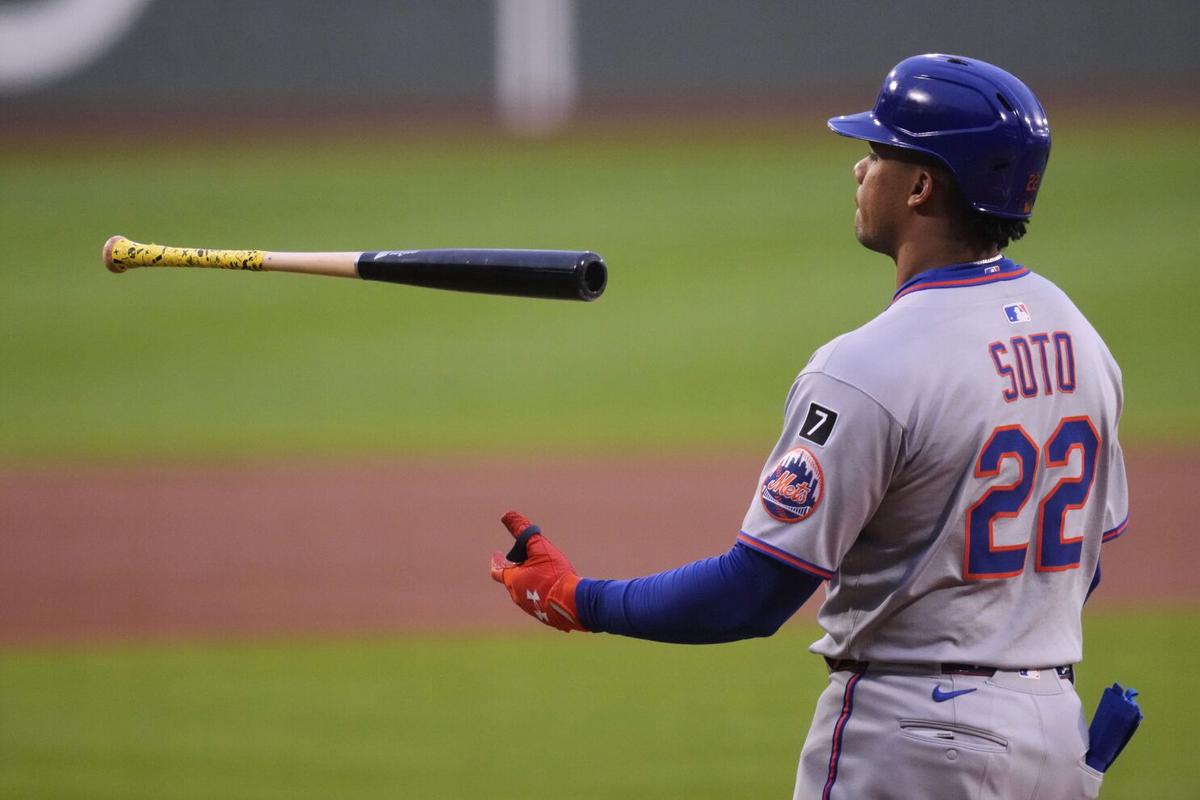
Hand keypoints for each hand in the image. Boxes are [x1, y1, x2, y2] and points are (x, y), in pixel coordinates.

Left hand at [489, 511, 585, 632]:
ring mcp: (531, 609)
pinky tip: (552, 591)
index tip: (495, 554)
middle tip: (520, 562)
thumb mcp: (539, 547)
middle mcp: (517, 596)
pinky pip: (539, 603)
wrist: (574, 603)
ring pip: (525, 592)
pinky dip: (541, 594)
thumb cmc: (554, 574)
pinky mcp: (545, 617)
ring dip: (528, 582)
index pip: (497, 571)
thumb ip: (522, 530)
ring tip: (539, 575)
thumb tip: (506, 515)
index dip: (496, 561)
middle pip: (512, 581)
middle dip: (515, 570)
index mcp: (512, 580)